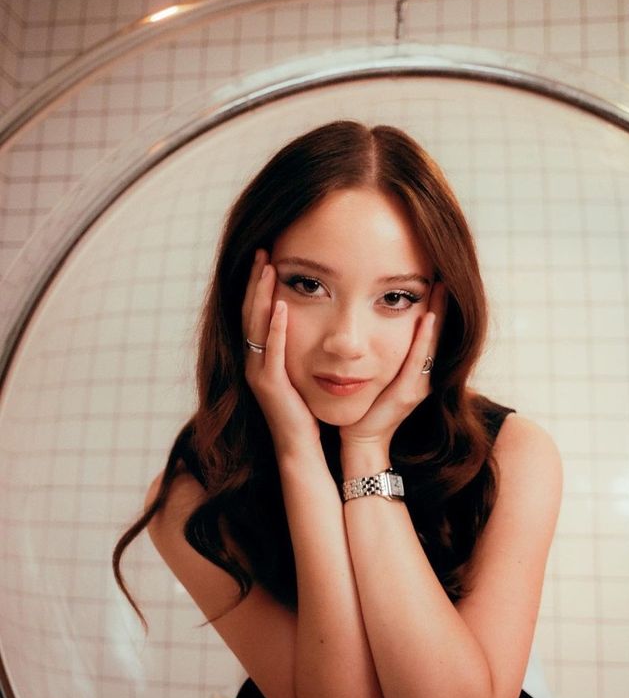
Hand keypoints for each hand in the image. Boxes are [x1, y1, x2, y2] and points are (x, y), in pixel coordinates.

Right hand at [242, 249, 319, 457]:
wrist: (300, 448)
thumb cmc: (305, 412)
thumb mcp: (300, 372)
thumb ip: (298, 348)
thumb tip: (309, 320)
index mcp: (261, 357)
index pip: (256, 312)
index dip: (259, 284)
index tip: (268, 257)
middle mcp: (254, 362)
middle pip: (250, 312)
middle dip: (256, 280)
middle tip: (263, 250)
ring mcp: (258, 373)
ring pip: (255, 326)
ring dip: (261, 295)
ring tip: (268, 267)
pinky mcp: (271, 386)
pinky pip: (272, 351)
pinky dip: (275, 328)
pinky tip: (281, 306)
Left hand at [339, 283, 445, 458]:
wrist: (361, 440)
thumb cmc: (365, 407)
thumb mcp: (378, 376)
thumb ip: (383, 355)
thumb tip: (375, 328)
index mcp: (417, 372)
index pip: (429, 334)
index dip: (436, 308)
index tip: (435, 281)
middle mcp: (423, 377)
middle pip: (437, 334)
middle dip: (441, 305)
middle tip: (443, 277)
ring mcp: (418, 385)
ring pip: (432, 344)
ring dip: (438, 314)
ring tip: (440, 288)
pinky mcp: (407, 393)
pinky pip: (418, 360)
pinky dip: (424, 339)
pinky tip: (427, 318)